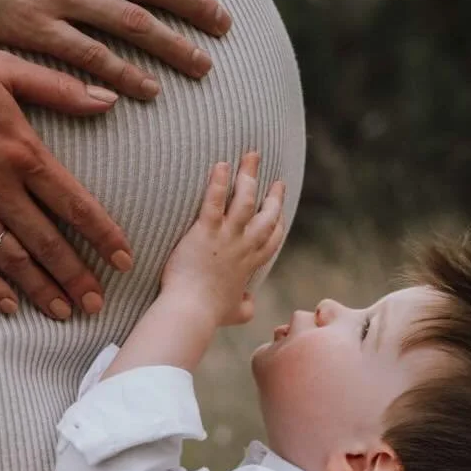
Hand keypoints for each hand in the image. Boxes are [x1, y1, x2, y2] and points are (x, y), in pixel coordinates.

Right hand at [0, 30, 132, 319]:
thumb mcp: (4, 66)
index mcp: (21, 150)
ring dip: (40, 290)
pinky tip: (9, 306)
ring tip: (63, 312)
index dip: (103, 236)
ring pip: (11, 259)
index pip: (75, 204)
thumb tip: (108, 100)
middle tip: (97, 304)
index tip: (124, 260)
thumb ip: (58, 88)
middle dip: (77, 277)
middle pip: (48, 242)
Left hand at [161, 152, 284, 325]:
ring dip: (249, 176)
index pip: (271, 239)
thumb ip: (245, 306)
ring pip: (244, 200)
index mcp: (250, 265)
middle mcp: (243, 247)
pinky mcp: (205, 231)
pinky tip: (221, 164)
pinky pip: (213, 201)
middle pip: (266, 215)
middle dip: (273, 195)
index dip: (278, 224)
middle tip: (277, 180)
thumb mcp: (235, 312)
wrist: (191, 312)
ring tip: (251, 156)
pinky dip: (218, 181)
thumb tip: (248, 304)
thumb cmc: (208, 314)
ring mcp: (226, 237)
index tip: (280, 212)